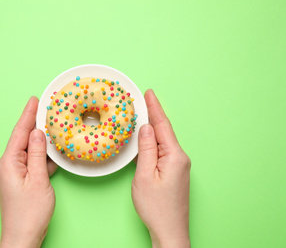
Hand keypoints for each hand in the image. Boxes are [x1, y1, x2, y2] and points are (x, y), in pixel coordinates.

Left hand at [0, 96, 56, 247]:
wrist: (23, 236)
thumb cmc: (29, 212)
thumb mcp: (38, 179)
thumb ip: (38, 154)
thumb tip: (38, 132)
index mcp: (9, 162)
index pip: (20, 132)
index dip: (28, 115)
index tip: (34, 100)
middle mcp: (9, 164)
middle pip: (23, 138)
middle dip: (34, 123)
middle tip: (44, 107)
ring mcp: (16, 172)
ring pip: (30, 149)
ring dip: (40, 139)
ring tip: (51, 125)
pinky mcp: (23, 180)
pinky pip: (33, 161)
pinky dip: (43, 155)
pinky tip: (52, 150)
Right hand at [132, 89, 190, 247]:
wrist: (169, 231)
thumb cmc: (156, 208)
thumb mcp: (144, 176)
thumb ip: (146, 149)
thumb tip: (145, 128)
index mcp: (174, 156)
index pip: (162, 126)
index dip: (154, 108)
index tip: (149, 93)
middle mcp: (180, 158)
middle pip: (164, 131)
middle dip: (154, 114)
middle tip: (145, 99)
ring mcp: (179, 166)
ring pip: (164, 141)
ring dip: (154, 127)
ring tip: (145, 114)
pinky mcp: (175, 172)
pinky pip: (164, 150)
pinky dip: (155, 140)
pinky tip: (150, 137)